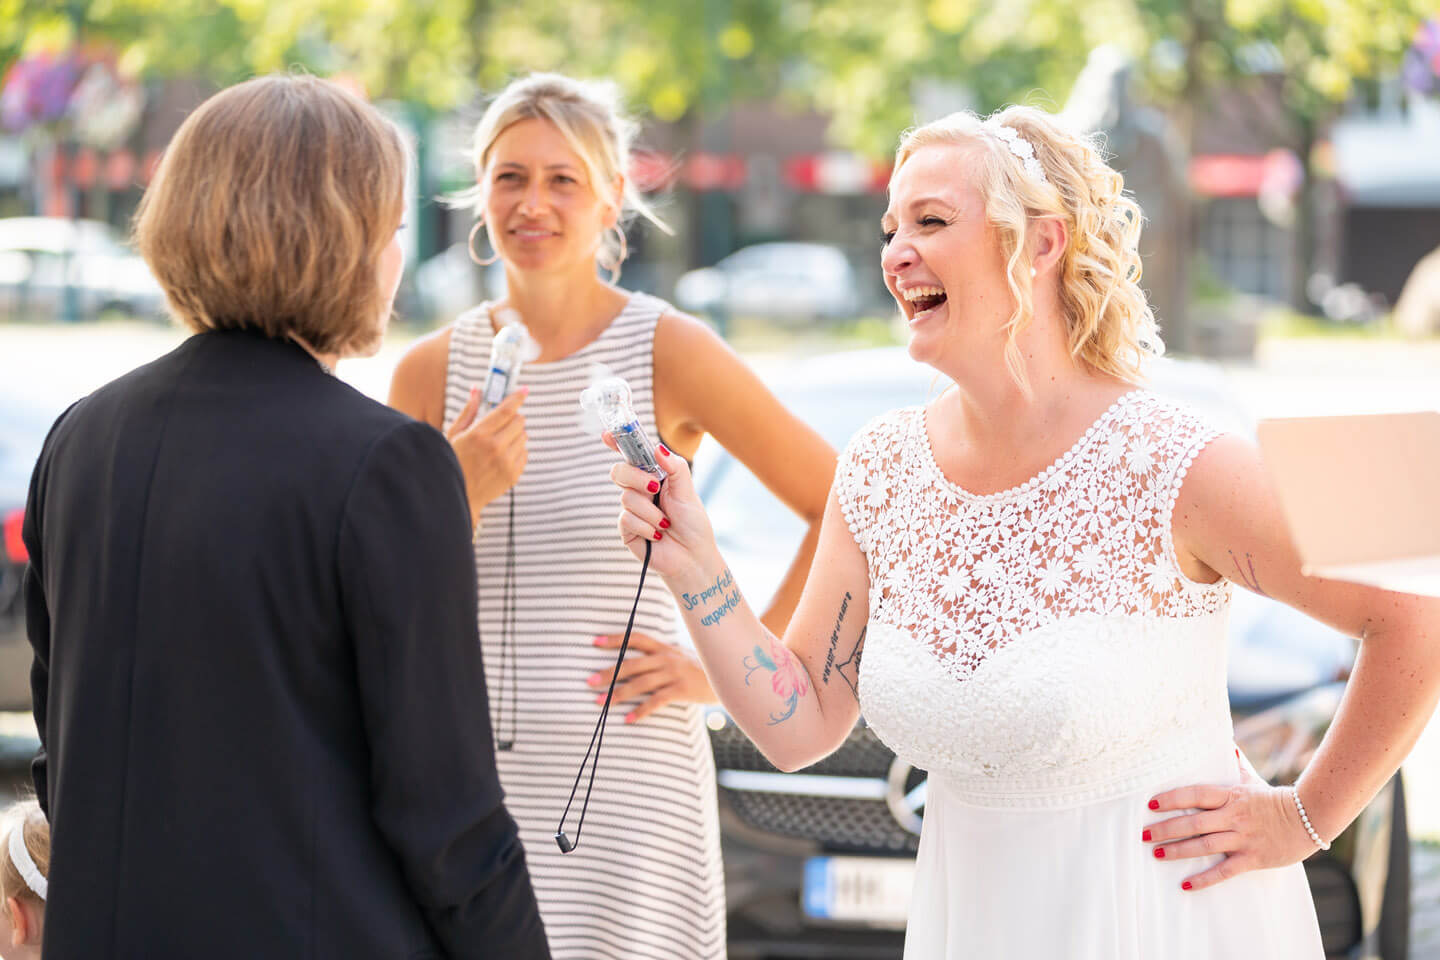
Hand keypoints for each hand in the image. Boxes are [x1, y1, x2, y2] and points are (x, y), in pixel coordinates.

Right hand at [447, 386, 527, 521]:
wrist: (456, 496)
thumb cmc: (453, 462)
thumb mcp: (454, 435)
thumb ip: (469, 411)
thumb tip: (476, 390)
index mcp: (478, 435)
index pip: (506, 410)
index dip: (517, 398)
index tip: (524, 390)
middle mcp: (495, 448)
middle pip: (519, 421)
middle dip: (512, 418)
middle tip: (501, 424)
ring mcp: (506, 463)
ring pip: (524, 436)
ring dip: (515, 435)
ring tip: (498, 443)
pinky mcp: (513, 475)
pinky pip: (525, 453)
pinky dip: (517, 451)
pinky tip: (502, 456)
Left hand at [587, 632, 717, 722]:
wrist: (729, 677)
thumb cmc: (700, 669)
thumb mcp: (681, 656)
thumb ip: (661, 656)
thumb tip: (637, 662)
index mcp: (664, 647)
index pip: (636, 638)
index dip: (615, 639)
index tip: (594, 642)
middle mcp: (666, 658)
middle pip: (632, 663)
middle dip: (608, 672)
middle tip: (588, 682)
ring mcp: (674, 673)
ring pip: (640, 683)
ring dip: (618, 693)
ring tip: (600, 703)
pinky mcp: (681, 690)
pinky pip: (656, 700)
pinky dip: (641, 710)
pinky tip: (628, 719)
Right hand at [607, 440, 718, 582]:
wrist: (692, 557)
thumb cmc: (693, 523)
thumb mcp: (687, 491)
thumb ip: (674, 467)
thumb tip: (658, 448)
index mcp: (653, 476)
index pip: (632, 455)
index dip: (617, 442)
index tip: (607, 434)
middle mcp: (639, 490)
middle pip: (619, 472)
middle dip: (637, 478)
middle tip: (655, 488)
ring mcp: (631, 510)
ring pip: (626, 498)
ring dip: (651, 512)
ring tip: (665, 524)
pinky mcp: (626, 529)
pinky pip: (626, 519)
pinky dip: (646, 527)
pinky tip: (657, 536)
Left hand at [1143, 750, 1319, 890]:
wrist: (1310, 819)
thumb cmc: (1275, 799)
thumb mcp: (1252, 779)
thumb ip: (1236, 764)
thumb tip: (1227, 741)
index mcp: (1231, 796)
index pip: (1196, 794)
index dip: (1173, 798)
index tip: (1151, 803)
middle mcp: (1234, 817)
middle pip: (1194, 822)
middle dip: (1166, 828)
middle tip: (1143, 833)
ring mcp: (1243, 839)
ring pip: (1204, 845)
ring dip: (1178, 850)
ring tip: (1156, 853)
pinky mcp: (1253, 859)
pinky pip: (1224, 871)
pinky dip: (1204, 879)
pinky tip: (1186, 885)